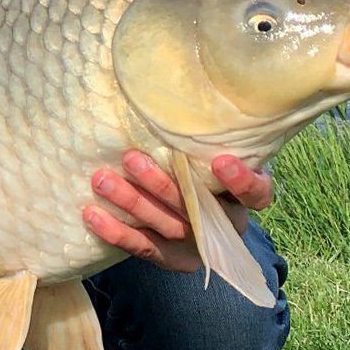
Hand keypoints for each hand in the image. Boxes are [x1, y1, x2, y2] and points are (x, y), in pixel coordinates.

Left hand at [83, 149, 272, 273]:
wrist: (183, 203)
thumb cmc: (196, 162)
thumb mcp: (206, 148)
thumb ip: (199, 137)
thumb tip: (173, 89)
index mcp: (244, 195)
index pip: (256, 193)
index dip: (242, 181)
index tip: (221, 161)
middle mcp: (227, 225)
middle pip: (198, 209)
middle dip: (161, 184)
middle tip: (130, 159)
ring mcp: (201, 246)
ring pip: (169, 228)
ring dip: (133, 204)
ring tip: (102, 180)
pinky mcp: (174, 260)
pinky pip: (147, 249)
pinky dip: (118, 233)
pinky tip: (93, 215)